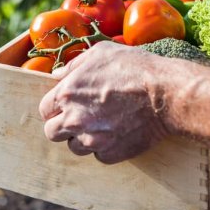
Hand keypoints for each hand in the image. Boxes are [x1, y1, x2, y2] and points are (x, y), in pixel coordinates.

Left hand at [38, 42, 173, 163]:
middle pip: (52, 133)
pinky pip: (98, 156)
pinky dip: (104, 147)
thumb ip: (74, 65)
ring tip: (101, 124)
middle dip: (62, 126)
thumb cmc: (134, 67)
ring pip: (74, 147)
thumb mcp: (100, 53)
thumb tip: (58, 75)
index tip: (66, 105)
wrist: (166, 93)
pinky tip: (116, 132)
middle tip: (79, 118)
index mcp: (66, 94)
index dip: (54, 107)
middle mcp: (74, 120)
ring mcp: (91, 140)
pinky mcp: (110, 153)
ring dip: (83, 138)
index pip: (44, 110)